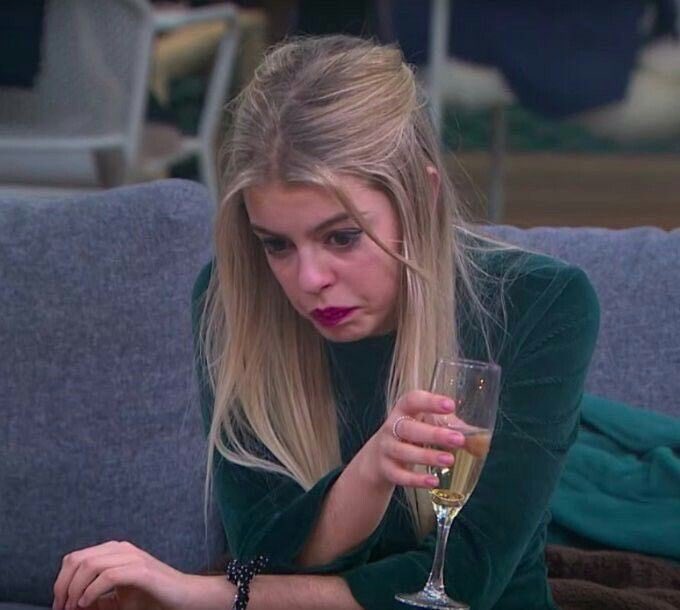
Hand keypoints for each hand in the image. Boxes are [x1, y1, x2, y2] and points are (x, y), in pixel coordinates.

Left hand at [52, 541, 192, 609]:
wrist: (184, 597)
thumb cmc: (153, 597)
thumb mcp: (117, 597)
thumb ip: (96, 596)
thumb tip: (72, 604)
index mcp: (114, 551)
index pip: (76, 558)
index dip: (61, 581)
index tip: (59, 605)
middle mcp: (121, 549)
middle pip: (78, 559)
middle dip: (63, 586)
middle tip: (63, 608)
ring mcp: (132, 557)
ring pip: (90, 565)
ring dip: (75, 590)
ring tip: (74, 608)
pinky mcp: (141, 570)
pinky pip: (108, 576)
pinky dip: (92, 592)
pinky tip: (87, 603)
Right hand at [365, 390, 465, 489]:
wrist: (377, 458)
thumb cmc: (409, 436)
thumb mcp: (423, 425)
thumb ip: (448, 427)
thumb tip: (478, 438)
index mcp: (403, 411)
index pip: (412, 400)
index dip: (430, 401)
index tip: (450, 405)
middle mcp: (391, 428)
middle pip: (408, 428)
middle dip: (434, 434)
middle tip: (458, 439)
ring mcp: (386, 449)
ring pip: (403, 451)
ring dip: (427, 456)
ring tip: (449, 460)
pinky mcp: (386, 470)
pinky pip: (399, 475)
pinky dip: (416, 479)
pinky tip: (433, 482)